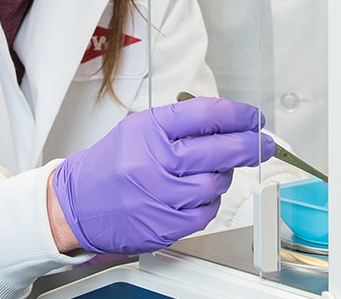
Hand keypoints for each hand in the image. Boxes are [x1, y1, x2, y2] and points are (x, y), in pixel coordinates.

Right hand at [49, 97, 273, 254]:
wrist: (76, 204)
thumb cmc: (111, 164)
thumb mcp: (139, 129)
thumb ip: (180, 124)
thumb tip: (229, 122)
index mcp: (150, 129)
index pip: (206, 114)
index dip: (238, 114)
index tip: (254, 117)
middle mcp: (155, 161)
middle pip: (220, 150)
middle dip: (250, 146)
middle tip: (264, 144)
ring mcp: (160, 195)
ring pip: (216, 185)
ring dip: (223, 178)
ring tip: (211, 173)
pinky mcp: (164, 225)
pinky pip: (205, 213)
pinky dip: (208, 203)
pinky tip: (197, 195)